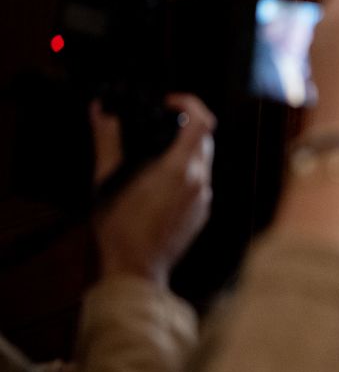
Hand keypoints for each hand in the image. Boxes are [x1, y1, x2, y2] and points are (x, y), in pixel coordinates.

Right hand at [92, 95, 215, 284]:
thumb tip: (101, 112)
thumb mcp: (107, 180)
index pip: (202, 122)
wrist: (136, 269)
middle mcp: (199, 182)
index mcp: (179, 169)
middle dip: (186, 126)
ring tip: (156, 156)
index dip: (190, 104)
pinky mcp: (202, 212)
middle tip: (160, 127)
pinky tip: (161, 182)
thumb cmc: (121, 229)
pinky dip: (187, 173)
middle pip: (205, 139)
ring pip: (204, 161)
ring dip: (186, 150)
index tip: (170, 103)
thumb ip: (107, 141)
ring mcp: (204, 198)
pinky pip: (201, 182)